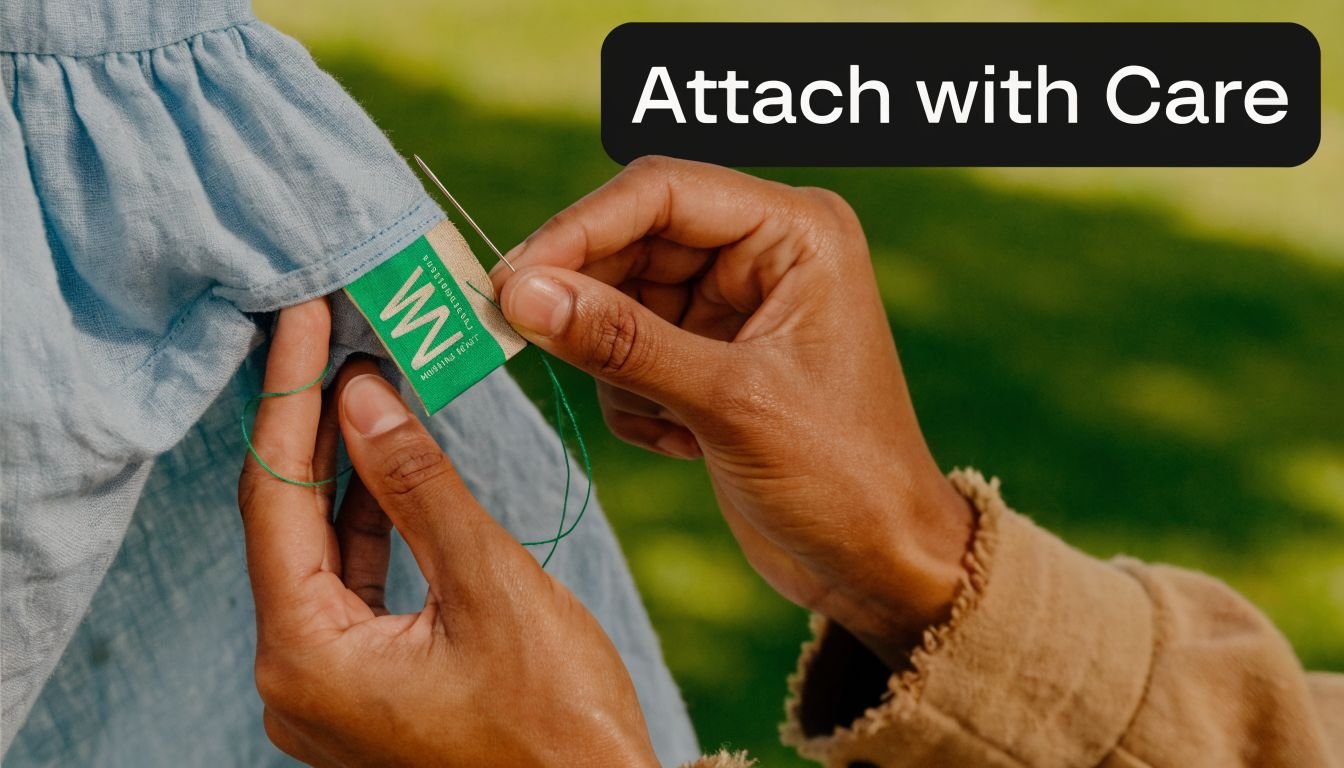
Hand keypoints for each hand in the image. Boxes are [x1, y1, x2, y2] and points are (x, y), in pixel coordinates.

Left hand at [237, 299, 656, 767]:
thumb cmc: (558, 727)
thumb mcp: (491, 586)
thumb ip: (418, 486)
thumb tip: (359, 395)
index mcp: (307, 658)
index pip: (273, 496)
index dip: (286, 395)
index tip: (300, 315)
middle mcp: (296, 678)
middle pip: (286, 521)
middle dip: (314, 424)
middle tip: (335, 332)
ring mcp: (329, 689)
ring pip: (319, 551)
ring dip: (346, 468)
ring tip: (368, 378)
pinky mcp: (367, 688)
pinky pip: (351, 586)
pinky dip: (371, 521)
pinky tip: (391, 463)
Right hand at [492, 157, 972, 667]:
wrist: (877, 562)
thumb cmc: (840, 476)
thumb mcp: (729, 403)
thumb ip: (622, 341)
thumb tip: (520, 291)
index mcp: (796, 232)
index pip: (661, 192)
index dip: (579, 229)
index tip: (511, 281)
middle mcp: (765, 253)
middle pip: (633, 240)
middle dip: (589, 300)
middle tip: (524, 340)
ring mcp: (736, 305)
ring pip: (622, 299)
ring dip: (617, 365)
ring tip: (666, 421)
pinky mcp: (712, 355)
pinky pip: (631, 350)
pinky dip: (634, 397)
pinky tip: (682, 442)